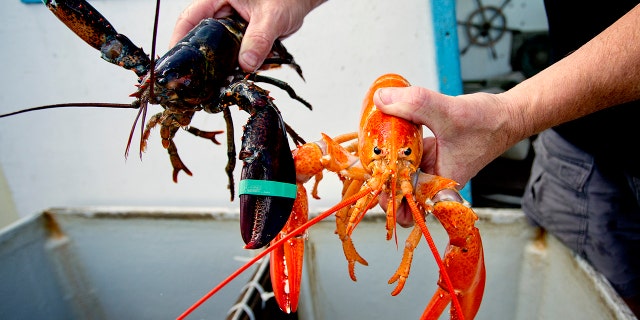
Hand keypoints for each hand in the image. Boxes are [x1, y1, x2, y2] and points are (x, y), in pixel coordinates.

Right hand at [170, 0, 323, 71]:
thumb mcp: (272, 17)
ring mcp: (230, 26)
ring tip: (213, 84)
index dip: (179, 38)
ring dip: (218, 65)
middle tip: (194, 80)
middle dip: (199, 58)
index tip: (175, 60)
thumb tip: (246, 64)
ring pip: (216, 48)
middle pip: (199, 36)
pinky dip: (234, 66)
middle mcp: (221, 11)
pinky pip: (232, 54)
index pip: (190, 18)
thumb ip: (259, 39)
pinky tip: (235, 77)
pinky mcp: (241, 37)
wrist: (301, 2)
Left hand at [373, 86, 518, 225]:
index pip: (406, 208)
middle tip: (365, 164)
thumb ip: (414, 104)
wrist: (506, 115)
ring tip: (369, 149)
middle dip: (379, 182)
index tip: (371, 181)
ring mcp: (428, 167)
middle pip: (396, 196)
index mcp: (438, 186)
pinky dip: (393, 147)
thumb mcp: (448, 112)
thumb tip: (383, 99)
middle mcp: (431, 181)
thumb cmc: (488, 123)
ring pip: (398, 174)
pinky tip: (383, 133)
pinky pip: (404, 156)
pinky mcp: (427, 153)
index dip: (385, 200)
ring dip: (383, 163)